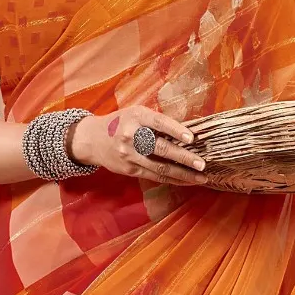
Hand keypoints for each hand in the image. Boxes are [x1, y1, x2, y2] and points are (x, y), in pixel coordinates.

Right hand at [69, 106, 206, 186]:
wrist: (92, 139)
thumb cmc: (120, 123)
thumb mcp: (135, 113)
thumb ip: (156, 121)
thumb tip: (187, 131)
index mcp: (136, 116)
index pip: (159, 123)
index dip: (175, 130)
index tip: (191, 138)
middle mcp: (131, 136)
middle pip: (161, 148)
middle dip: (184, 157)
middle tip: (202, 163)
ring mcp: (130, 155)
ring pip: (160, 167)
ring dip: (183, 174)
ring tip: (201, 177)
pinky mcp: (130, 170)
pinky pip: (155, 176)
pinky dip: (173, 179)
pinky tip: (187, 180)